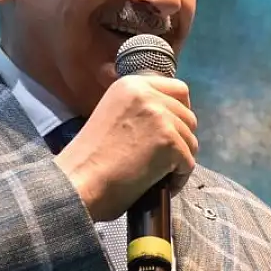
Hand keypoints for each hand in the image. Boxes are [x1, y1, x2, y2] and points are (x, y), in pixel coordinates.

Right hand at [53, 75, 197, 221]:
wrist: (79, 182)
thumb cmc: (90, 160)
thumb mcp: (113, 115)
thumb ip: (139, 111)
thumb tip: (170, 120)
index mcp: (131, 85)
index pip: (178, 89)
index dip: (181, 112)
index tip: (173, 131)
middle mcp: (147, 94)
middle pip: (188, 116)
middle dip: (181, 140)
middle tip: (163, 159)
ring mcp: (160, 116)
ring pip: (191, 141)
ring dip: (180, 160)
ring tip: (158, 175)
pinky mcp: (169, 141)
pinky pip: (188, 163)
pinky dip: (178, 178)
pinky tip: (161, 185)